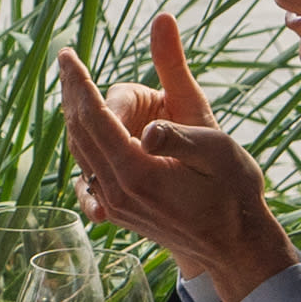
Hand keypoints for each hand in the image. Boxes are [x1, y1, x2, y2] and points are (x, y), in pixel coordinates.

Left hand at [55, 15, 298, 299]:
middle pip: (81, 132)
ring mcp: (116, 205)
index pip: (95, 117)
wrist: (234, 246)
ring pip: (81, 152)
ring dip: (74, 115)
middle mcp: (118, 191)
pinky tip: (81, 131)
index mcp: (138, 172)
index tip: (69, 54)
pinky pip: (87, 173)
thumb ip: (179, 132)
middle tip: (66, 59)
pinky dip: (82, 144)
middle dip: (72, 92)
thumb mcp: (216, 151)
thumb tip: (150, 126)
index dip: (80, 82)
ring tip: (72, 85)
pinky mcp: (120, 211)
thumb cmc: (234, 192)